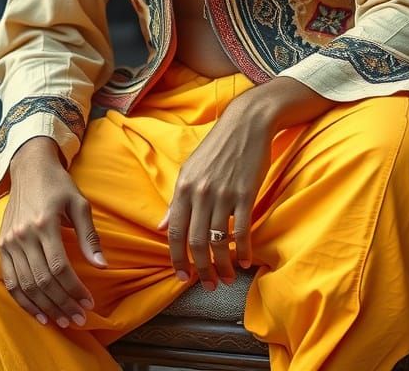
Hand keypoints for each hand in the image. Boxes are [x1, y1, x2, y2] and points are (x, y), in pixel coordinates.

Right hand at [0, 137, 106, 324]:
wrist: (29, 168)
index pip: (59, 267)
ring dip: (45, 307)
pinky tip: (39, 313)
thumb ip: (89, 236)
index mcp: (44, 223)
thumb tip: (103, 266)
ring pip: (25, 286)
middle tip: (78, 319)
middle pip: (42, 281)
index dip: (74, 290)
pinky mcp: (1, 245)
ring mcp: (9, 241)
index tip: (88, 303)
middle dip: (62, 304)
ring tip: (62, 320)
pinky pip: (10, 281)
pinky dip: (24, 301)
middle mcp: (23, 235)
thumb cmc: (58, 185)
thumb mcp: (79, 204)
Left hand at [160, 77, 333, 289]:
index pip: (175, 232)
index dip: (177, 258)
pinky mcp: (246, 193)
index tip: (181, 277)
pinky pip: (242, 231)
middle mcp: (201, 192)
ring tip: (226, 279)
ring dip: (223, 266)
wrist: (246, 123)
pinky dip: (243, 251)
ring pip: (218, 242)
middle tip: (206, 285)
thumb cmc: (217, 146)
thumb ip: (177, 200)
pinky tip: (244, 262)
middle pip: (196, 242)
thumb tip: (162, 226)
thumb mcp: (190, 169)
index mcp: (184, 186)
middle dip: (200, 270)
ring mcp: (224, 194)